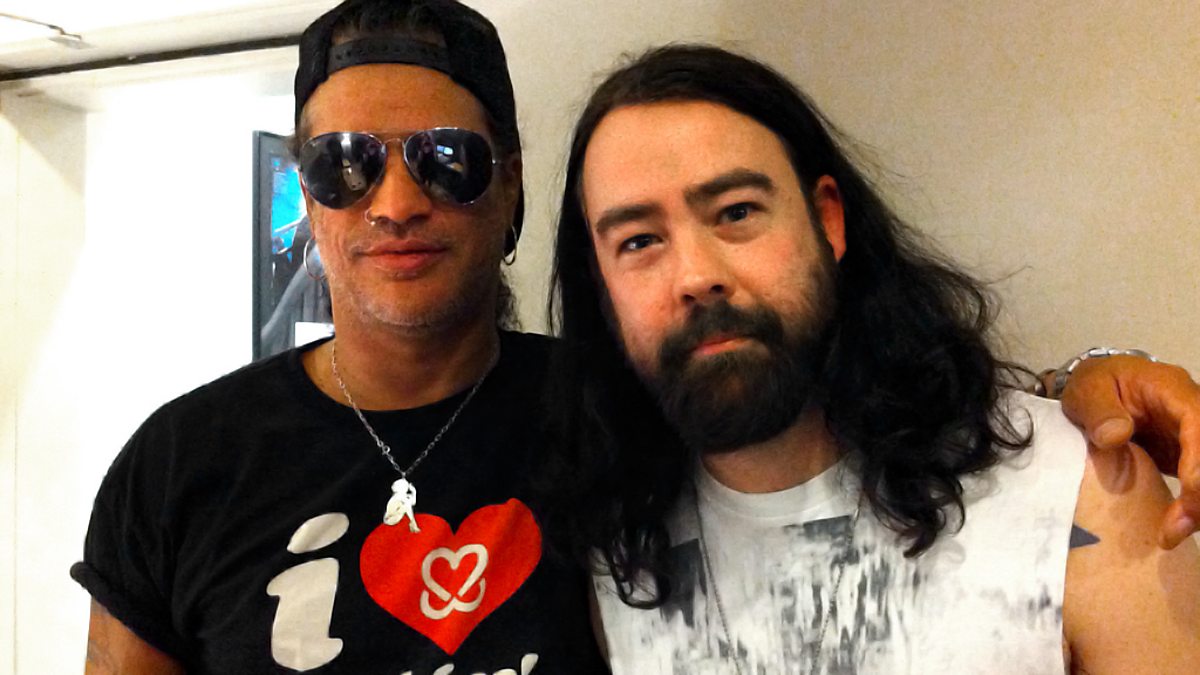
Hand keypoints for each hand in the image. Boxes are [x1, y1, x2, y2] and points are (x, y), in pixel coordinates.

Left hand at [1058, 355, 1199, 549]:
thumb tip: (1116, 436)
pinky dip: (1192, 508)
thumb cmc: (1094, 385)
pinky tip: (1173, 528)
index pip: (1199, 422)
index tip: (1191, 488)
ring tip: (1171, 535)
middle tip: (1176, 527)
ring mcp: (1194, 437)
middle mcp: (1194, 413)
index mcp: (1173, 390)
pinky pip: (1199, 483)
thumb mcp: (1087, 389)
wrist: (1097, 390)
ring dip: (1199, 506)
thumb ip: (1099, 410)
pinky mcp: (1188, 457)